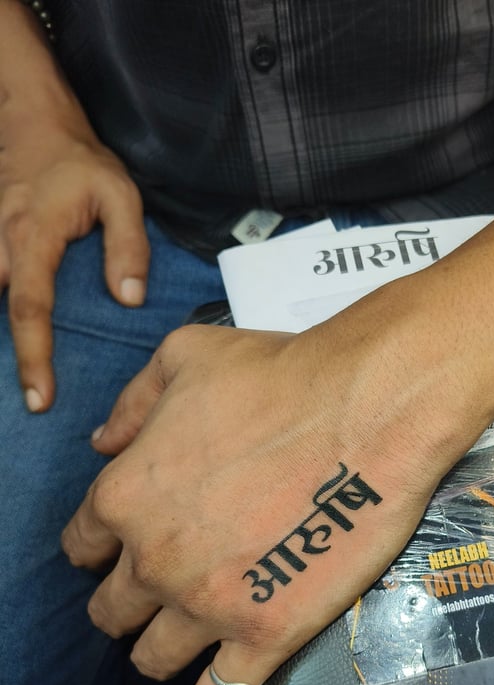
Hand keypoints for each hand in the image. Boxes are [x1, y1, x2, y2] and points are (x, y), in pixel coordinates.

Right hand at [0, 113, 148, 410]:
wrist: (33, 120)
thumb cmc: (80, 161)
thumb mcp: (120, 196)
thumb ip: (128, 247)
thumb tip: (129, 300)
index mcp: (33, 238)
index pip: (29, 309)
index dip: (33, 356)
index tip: (40, 397)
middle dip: (4, 358)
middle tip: (28, 403)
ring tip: (14, 384)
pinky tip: (8, 342)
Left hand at [61, 302, 471, 684]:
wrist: (367, 407)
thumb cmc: (282, 373)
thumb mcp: (186, 356)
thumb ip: (132, 403)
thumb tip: (101, 442)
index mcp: (127, 494)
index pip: (83, 544)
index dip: (99, 549)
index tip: (122, 549)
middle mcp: (154, 559)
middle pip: (113, 610)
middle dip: (128, 603)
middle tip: (161, 590)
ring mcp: (208, 604)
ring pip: (152, 658)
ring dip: (158, 652)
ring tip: (179, 644)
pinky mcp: (265, 634)